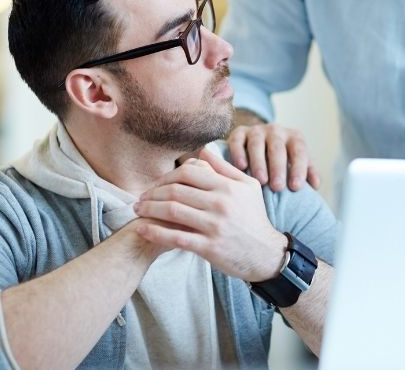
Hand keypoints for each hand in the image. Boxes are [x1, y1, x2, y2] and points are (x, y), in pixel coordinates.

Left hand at [133, 150, 287, 281]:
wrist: (266, 253)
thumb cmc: (254, 218)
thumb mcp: (247, 187)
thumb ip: (224, 168)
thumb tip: (202, 150)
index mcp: (228, 186)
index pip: (188, 172)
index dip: (166, 176)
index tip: (156, 185)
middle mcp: (221, 203)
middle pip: (176, 191)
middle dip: (152, 194)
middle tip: (141, 199)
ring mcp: (215, 225)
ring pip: (172, 212)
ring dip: (149, 210)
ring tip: (138, 211)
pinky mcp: (209, 247)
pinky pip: (175, 238)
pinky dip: (155, 233)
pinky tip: (142, 230)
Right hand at [227, 122, 320, 191]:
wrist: (258, 141)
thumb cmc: (282, 158)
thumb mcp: (296, 161)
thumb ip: (308, 171)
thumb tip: (316, 185)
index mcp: (294, 137)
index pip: (299, 151)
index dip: (298, 168)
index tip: (296, 187)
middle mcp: (276, 131)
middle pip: (278, 148)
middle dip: (278, 168)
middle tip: (277, 187)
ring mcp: (257, 131)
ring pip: (257, 144)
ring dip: (259, 163)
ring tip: (261, 180)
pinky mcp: (239, 133)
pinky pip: (238, 141)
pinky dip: (239, 153)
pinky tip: (241, 166)